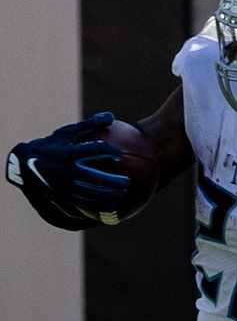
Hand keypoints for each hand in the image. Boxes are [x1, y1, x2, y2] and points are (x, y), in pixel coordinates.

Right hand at [6, 112, 131, 225]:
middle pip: (95, 178)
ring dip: (109, 195)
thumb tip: (111, 115)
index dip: (108, 151)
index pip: (92, 150)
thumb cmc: (51, 146)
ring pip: (91, 193)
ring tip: (123, 193)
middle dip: (113, 181)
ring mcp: (64, 185)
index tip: (119, 154)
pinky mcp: (63, 196)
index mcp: (68, 153)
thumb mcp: (66, 133)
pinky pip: (84, 203)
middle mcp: (66, 171)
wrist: (25, 165)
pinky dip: (100, 205)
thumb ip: (89, 125)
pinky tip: (112, 205)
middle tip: (128, 181)